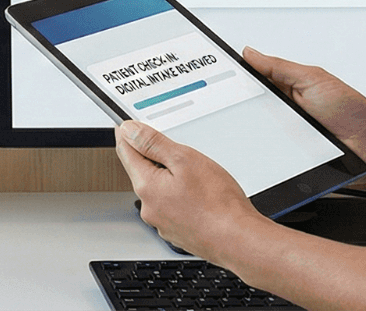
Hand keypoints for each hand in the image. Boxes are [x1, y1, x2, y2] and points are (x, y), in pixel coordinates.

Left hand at [115, 120, 267, 263]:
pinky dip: (180, 197)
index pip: (126, 152)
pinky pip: (171, 207)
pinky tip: (200, 197)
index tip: (127, 125)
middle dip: (154, 157)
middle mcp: (149, 207)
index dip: (127, 135)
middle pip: (142, 171)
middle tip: (175, 149)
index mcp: (146, 186)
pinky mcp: (177, 231)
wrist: (240, 241)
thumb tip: (129, 131)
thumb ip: (153, 143)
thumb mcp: (185, 159)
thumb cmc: (219, 204)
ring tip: (196, 177)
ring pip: (159, 190)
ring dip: (169, 178)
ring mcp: (162, 223)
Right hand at [242, 46, 365, 184]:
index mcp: (286, 89)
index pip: (252, 82)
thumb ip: (280, 67)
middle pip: (246, 108)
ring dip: (250, 131)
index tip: (218, 76)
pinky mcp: (285, 157)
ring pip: (252, 132)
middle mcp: (281, 111)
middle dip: (238, 107)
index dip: (235, 79)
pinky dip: (260, 152)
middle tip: (237, 105)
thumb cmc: (351, 111)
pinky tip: (263, 148)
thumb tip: (250, 53)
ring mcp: (282, 134)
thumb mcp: (313, 79)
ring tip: (257, 127)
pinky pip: (264, 154)